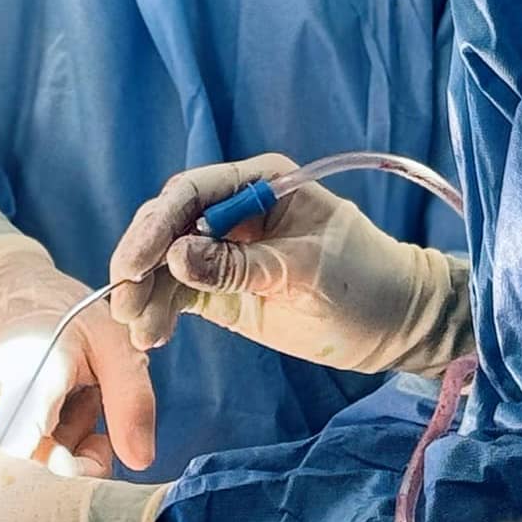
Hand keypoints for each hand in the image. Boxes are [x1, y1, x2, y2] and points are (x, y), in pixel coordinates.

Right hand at [0, 241, 154, 469]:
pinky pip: (4, 463)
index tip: (101, 448)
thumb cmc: (52, 309)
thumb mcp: (108, 334)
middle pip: (39, 474)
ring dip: (57, 451)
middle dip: (78, 459)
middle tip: (92, 414)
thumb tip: (139, 462)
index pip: (40, 456)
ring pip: (23, 472)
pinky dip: (33, 447)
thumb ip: (131, 397)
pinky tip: (39, 410)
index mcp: (24, 377)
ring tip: (64, 401)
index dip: (75, 470)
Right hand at [108, 152, 469, 375]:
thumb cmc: (366, 283)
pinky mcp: (223, 289)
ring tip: (140, 333)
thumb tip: (175, 259)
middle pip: (169, 225)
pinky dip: (161, 312)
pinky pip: (179, 293)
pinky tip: (150, 336)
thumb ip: (242, 265)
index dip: (159, 224)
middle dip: (142, 261)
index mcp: (260, 184)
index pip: (193, 193)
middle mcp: (234, 211)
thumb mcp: (306, 272)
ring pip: (167, 264)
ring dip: (147, 294)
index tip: (136, 261)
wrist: (397, 326)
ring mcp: (225, 251)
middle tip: (124, 302)